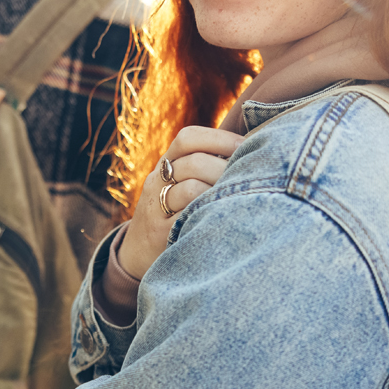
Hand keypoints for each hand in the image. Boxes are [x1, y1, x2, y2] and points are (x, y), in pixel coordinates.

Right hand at [117, 127, 240, 279]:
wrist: (136, 250)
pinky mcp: (160, 233)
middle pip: (194, 163)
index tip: (245, 145)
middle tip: (249, 177)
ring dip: (220, 192)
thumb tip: (252, 148)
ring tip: (239, 198)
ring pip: (191, 189)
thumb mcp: (178, 184)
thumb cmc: (172, 212)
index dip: (219, 138)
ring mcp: (156, 208)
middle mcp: (157, 181)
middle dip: (226, 168)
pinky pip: (187, 219)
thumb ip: (205, 166)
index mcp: (165, 164)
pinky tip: (225, 217)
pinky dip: (209, 214)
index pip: (188, 138)